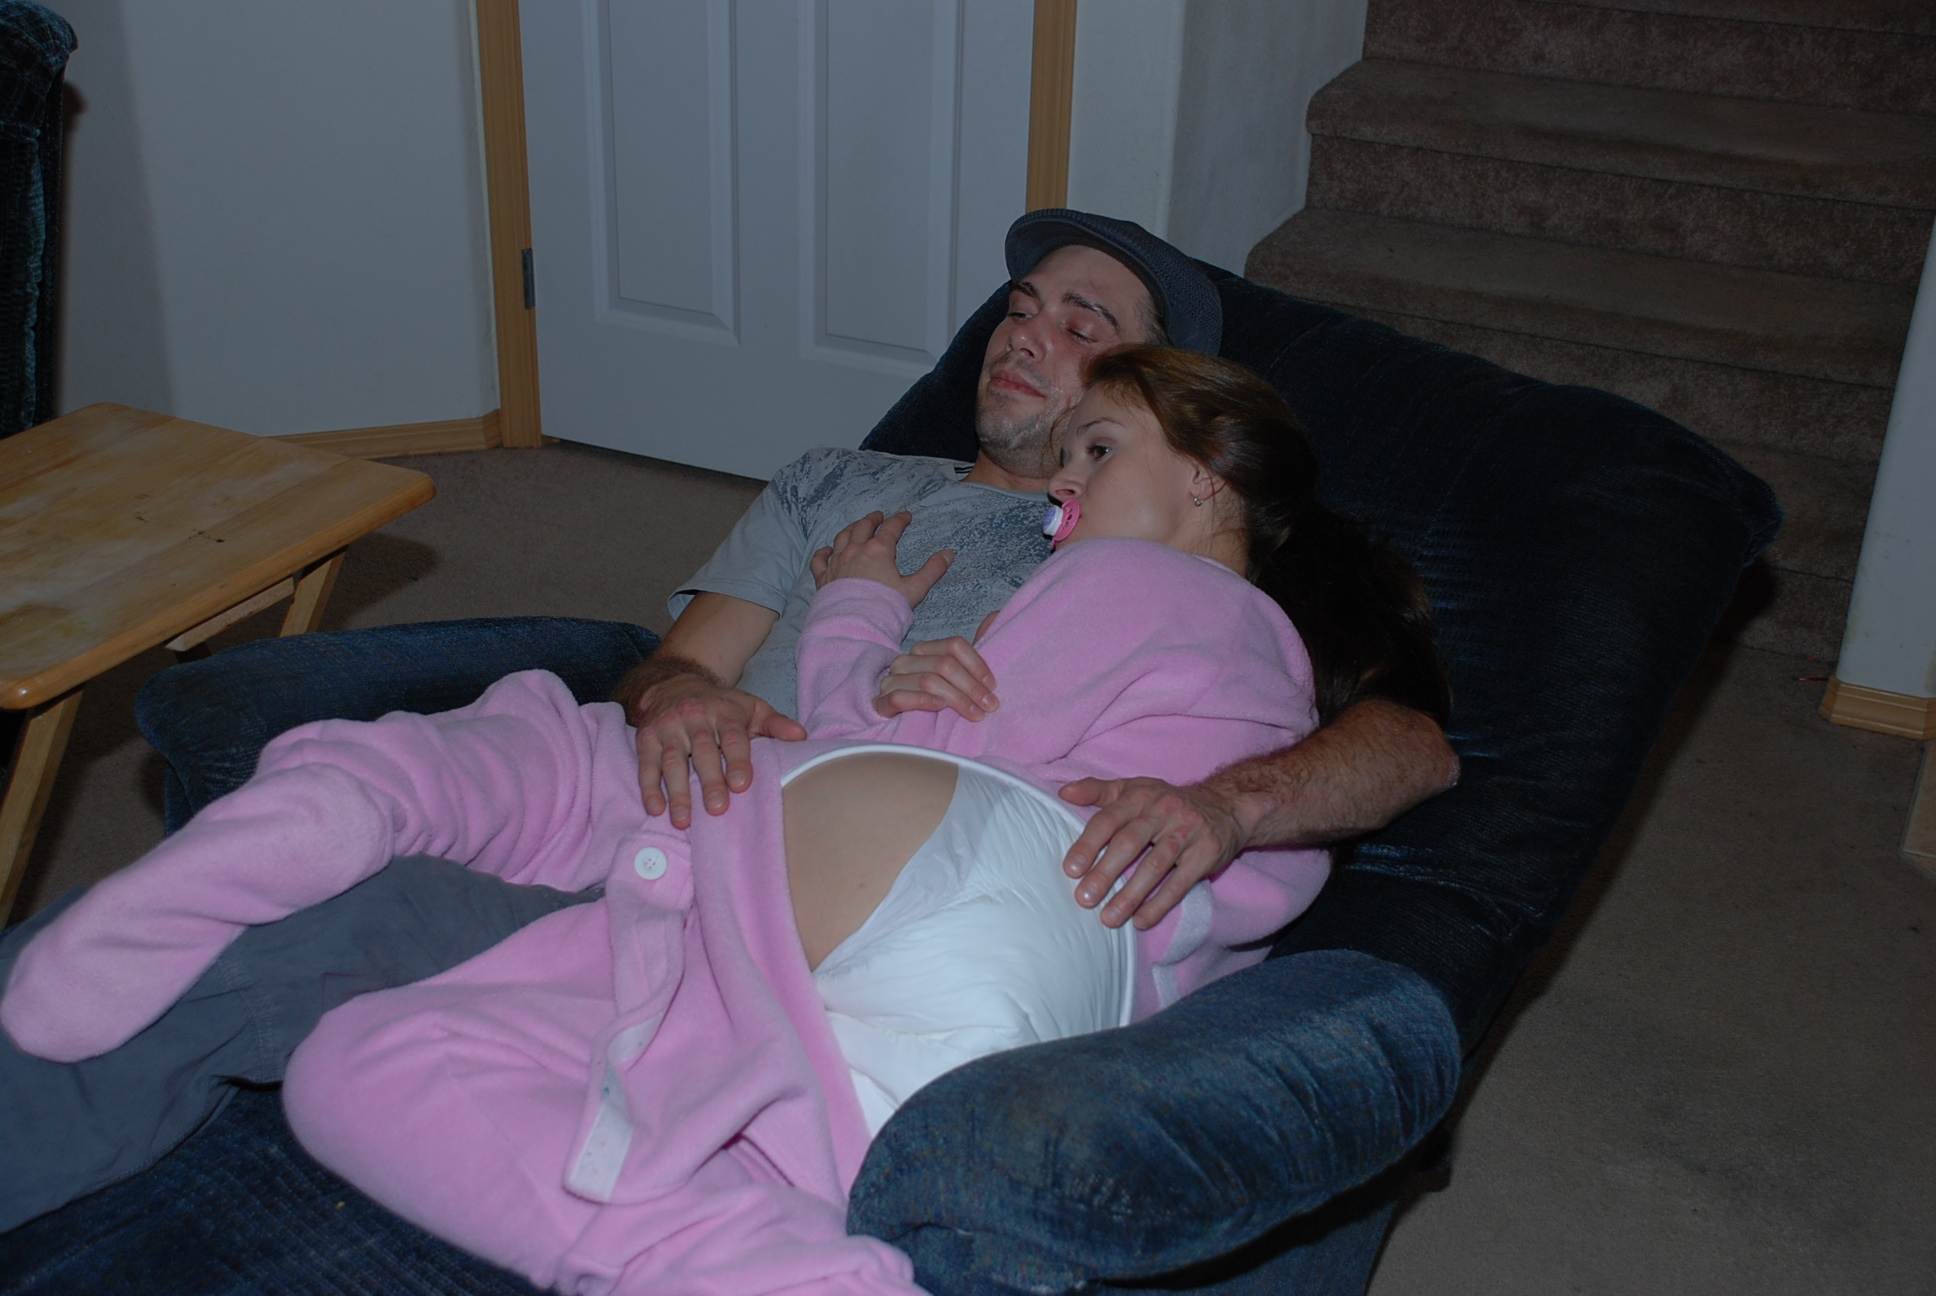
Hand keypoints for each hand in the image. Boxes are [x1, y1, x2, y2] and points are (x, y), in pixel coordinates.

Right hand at [633, 675, 806, 826]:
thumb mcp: (751, 708)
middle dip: (709, 780)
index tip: (742, 784)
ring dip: (677, 792)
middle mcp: (694, 718)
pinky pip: (646, 764)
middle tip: (717, 809)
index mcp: (724, 713)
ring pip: (672, 761)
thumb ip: (776, 724)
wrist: (674, 684)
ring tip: (683, 821)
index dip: (737, 760)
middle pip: (702, 751)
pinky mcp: (647, 738)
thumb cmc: (721, 705)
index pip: (733, 737)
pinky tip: (656, 810)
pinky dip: (649, 788)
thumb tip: (801, 737)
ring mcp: (668, 728)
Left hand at [810, 511, 953, 607]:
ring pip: (842, 537)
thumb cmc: (886, 608)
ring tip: (857, 526)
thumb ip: (932, 570)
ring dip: (851, 528)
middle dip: (873, 519)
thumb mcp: (915, 589)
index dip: (900, 520)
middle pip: (863, 527)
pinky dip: (824, 552)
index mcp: (878, 550)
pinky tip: (827, 550)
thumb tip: (949, 553)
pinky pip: (820, 559)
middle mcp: (855, 550)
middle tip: (879, 516)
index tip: (906, 516)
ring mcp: (837, 562)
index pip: (891, 528)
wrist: (854, 627)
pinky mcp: (823, 577)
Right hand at [873, 636, 999, 720]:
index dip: (977, 664)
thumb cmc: (931, 697)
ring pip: (928, 681)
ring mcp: (891, 680)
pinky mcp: (881, 702)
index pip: (954, 645)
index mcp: (924, 649)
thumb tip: (994, 617)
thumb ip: (970, 654)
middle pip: (945, 665)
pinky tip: (940, 708)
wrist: (895, 720)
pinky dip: (924, 702)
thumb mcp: (951, 676)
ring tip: (974, 713)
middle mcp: (906, 660)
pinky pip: (901, 698)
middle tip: (989, 705)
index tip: (993, 685)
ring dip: (956, 698)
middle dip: (972, 687)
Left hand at [1057, 777, 1247, 928]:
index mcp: (1139, 796)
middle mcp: (1162, 811)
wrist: (1225, 806)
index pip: (1108, 819)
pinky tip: (1141, 921)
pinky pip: (1180, 883)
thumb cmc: (1165, 802)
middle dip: (1105, 872)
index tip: (1070, 870)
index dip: (1088, 844)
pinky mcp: (1205, 854)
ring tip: (1109, 918)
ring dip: (1130, 895)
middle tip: (1084, 898)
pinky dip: (1160, 904)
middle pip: (1129, 843)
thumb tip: (1063, 793)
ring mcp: (1186, 832)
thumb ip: (1097, 789)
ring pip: (1155, 865)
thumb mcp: (1133, 788)